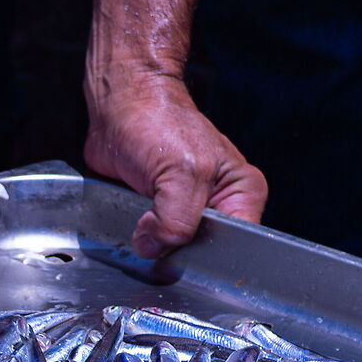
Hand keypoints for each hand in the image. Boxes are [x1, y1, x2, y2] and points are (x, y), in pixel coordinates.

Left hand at [83, 68, 267, 257]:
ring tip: (141, 217)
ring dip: (151, 242)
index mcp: (241, 195)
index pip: (237, 247)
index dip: (206, 253)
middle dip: (175, 248)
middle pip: (202, 254)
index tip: (180, 244)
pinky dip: (136, 237)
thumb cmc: (158, 122)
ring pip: (173, 252)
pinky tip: (130, 219)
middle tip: (155, 227)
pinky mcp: (159, 217)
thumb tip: (154, 247)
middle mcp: (218, 208)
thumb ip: (177, 221)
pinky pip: (150, 243)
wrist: (120, 107)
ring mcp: (188, 214)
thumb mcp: (182, 173)